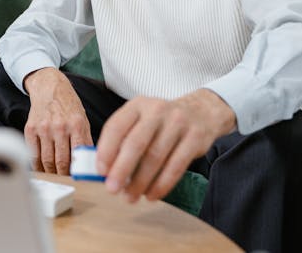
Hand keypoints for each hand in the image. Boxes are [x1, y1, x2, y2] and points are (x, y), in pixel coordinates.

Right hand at [23, 67, 92, 174]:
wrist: (49, 87)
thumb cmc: (68, 104)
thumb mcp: (82, 119)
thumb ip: (85, 140)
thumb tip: (88, 162)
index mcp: (76, 124)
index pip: (78, 155)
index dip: (78, 171)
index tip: (78, 179)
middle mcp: (60, 126)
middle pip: (61, 161)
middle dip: (64, 175)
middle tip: (66, 180)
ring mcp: (43, 128)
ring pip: (46, 161)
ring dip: (51, 172)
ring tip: (55, 176)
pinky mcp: (30, 129)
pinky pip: (33, 154)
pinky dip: (37, 165)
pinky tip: (42, 169)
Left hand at [96, 89, 235, 202]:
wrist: (201, 112)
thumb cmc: (162, 122)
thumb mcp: (141, 119)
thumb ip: (123, 139)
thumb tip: (105, 171)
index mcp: (138, 105)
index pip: (116, 126)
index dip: (106, 150)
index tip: (100, 171)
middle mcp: (157, 110)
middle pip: (135, 143)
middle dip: (121, 169)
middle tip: (112, 189)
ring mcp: (178, 122)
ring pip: (155, 157)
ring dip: (140, 182)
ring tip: (130, 197)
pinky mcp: (195, 138)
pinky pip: (176, 166)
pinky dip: (162, 184)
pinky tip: (152, 195)